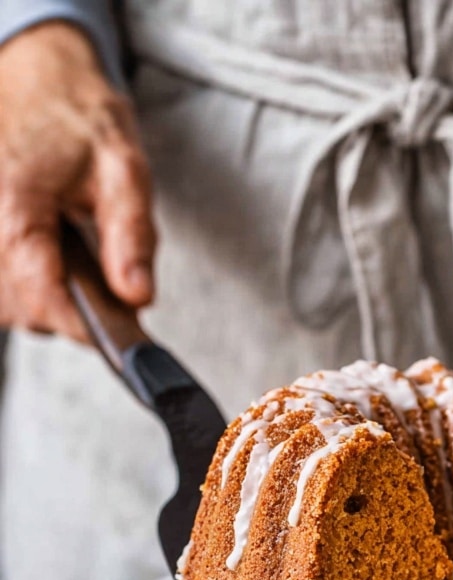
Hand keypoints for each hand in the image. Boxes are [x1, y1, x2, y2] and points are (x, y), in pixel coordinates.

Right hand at [0, 21, 155, 339]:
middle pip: (23, 310)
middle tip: (102, 279)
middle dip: (70, 310)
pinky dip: (26, 288)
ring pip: (6, 307)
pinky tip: (46, 262)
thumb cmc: (76, 116)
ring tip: (70, 262)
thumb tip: (137, 297)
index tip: (118, 327)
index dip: (84, 325)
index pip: (42, 299)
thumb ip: (132, 234)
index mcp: (14, 206)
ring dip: (44, 302)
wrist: (32, 77)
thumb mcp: (123, 166)